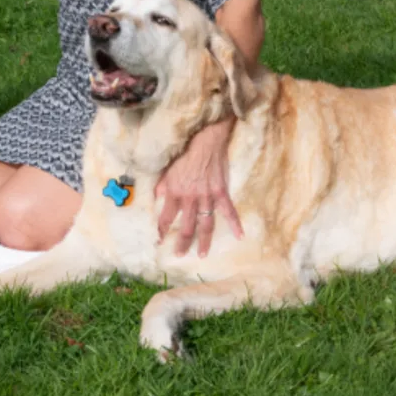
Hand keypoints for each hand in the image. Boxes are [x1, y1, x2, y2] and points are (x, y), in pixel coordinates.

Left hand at [155, 118, 242, 256]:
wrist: (205, 140)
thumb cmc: (184, 152)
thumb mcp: (167, 168)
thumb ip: (162, 184)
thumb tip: (156, 196)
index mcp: (174, 192)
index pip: (166, 217)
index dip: (161, 231)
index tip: (158, 241)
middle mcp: (190, 198)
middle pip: (186, 227)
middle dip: (182, 243)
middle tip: (179, 255)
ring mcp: (207, 197)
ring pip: (206, 224)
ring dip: (204, 241)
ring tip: (201, 254)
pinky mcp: (221, 192)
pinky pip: (229, 211)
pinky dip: (235, 223)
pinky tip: (240, 236)